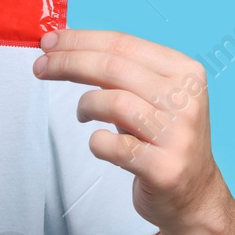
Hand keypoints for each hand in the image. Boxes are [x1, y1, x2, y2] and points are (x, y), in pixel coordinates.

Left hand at [33, 29, 224, 232]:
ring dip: (85, 106)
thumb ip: (119, 72)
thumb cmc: (162, 138)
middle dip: (68, 63)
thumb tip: (66, 46)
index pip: (123, 44)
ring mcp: (178, 135)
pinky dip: (96, 142)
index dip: (80, 40)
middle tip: (40, 67)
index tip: (49, 42)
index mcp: (185, 72)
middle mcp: (186, 99)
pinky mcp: (164, 168)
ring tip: (83, 115)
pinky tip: (102, 144)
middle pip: (113, 68)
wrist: (194, 194)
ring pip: (113, 102)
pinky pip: (112, 146)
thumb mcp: (152, 96)